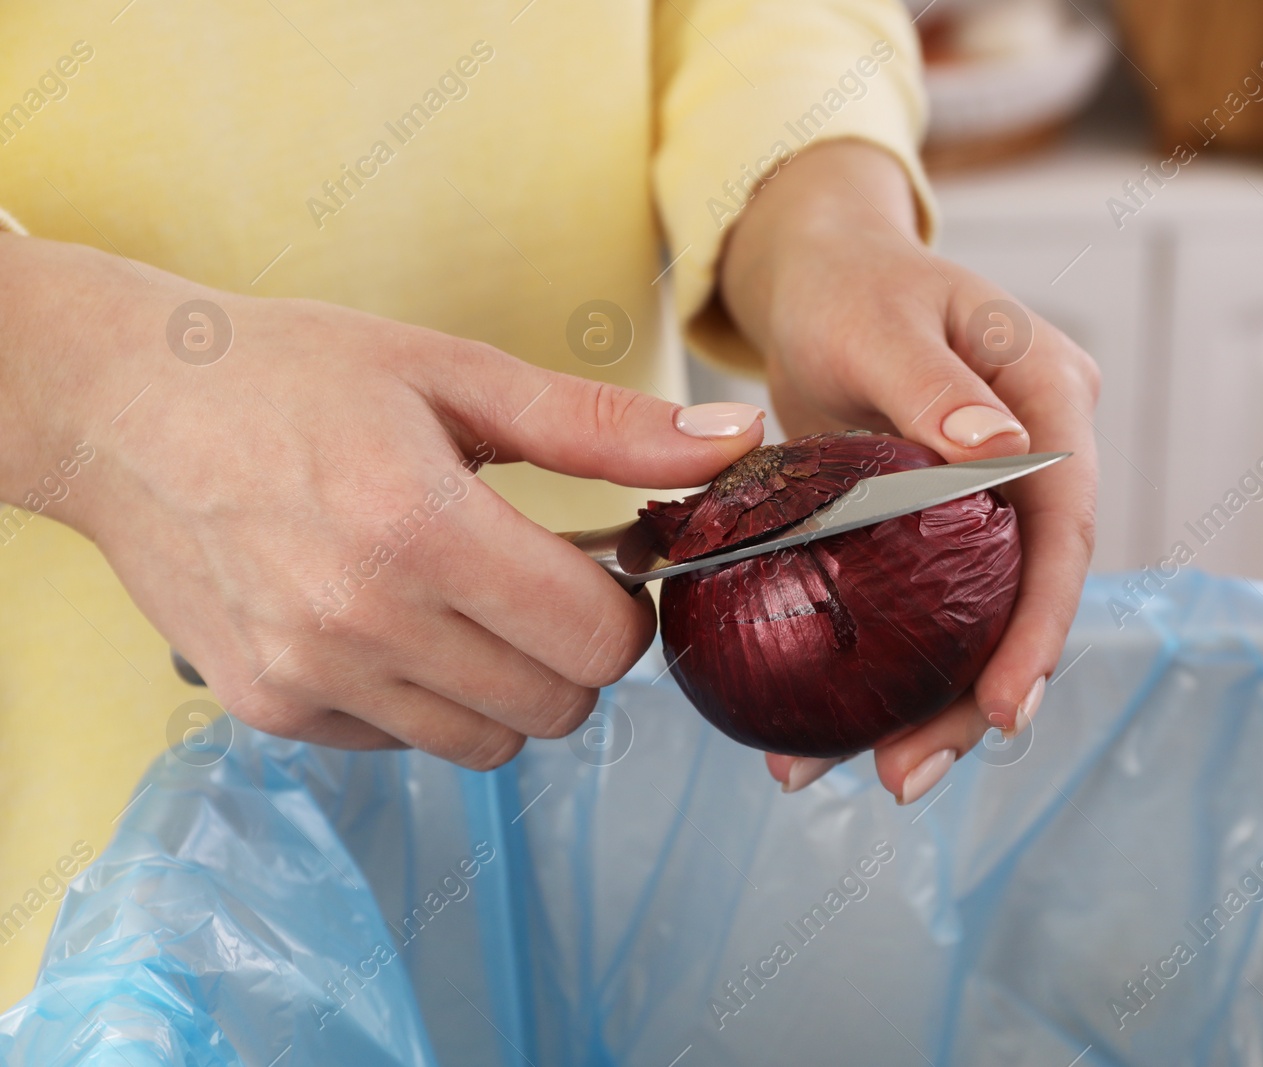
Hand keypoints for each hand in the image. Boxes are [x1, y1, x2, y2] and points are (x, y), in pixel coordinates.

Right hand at [0, 234, 764, 768]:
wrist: (119, 407)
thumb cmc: (292, 373)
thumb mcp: (456, 374)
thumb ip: (604, 428)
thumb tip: (734, 444)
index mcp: (423, 527)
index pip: (600, 642)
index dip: (625, 606)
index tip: (602, 560)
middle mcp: (363, 622)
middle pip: (558, 705)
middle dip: (575, 649)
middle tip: (535, 575)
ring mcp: (310, 678)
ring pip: (490, 742)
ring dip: (506, 682)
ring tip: (459, 595)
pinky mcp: (270, 709)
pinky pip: (406, 742)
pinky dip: (426, 698)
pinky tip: (390, 619)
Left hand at [717, 140, 1099, 802]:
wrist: (817, 280)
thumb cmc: (849, 285)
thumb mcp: (877, 320)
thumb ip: (933, 383)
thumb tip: (998, 448)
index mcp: (1051, 402)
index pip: (1066, 528)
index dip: (1042, 626)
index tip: (1001, 708)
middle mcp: (1036, 461)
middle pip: (1026, 598)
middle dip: (977, 700)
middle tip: (904, 777)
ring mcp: (992, 502)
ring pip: (980, 622)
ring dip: (929, 706)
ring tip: (865, 776)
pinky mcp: (943, 533)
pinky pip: (931, 613)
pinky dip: (890, 672)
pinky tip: (833, 732)